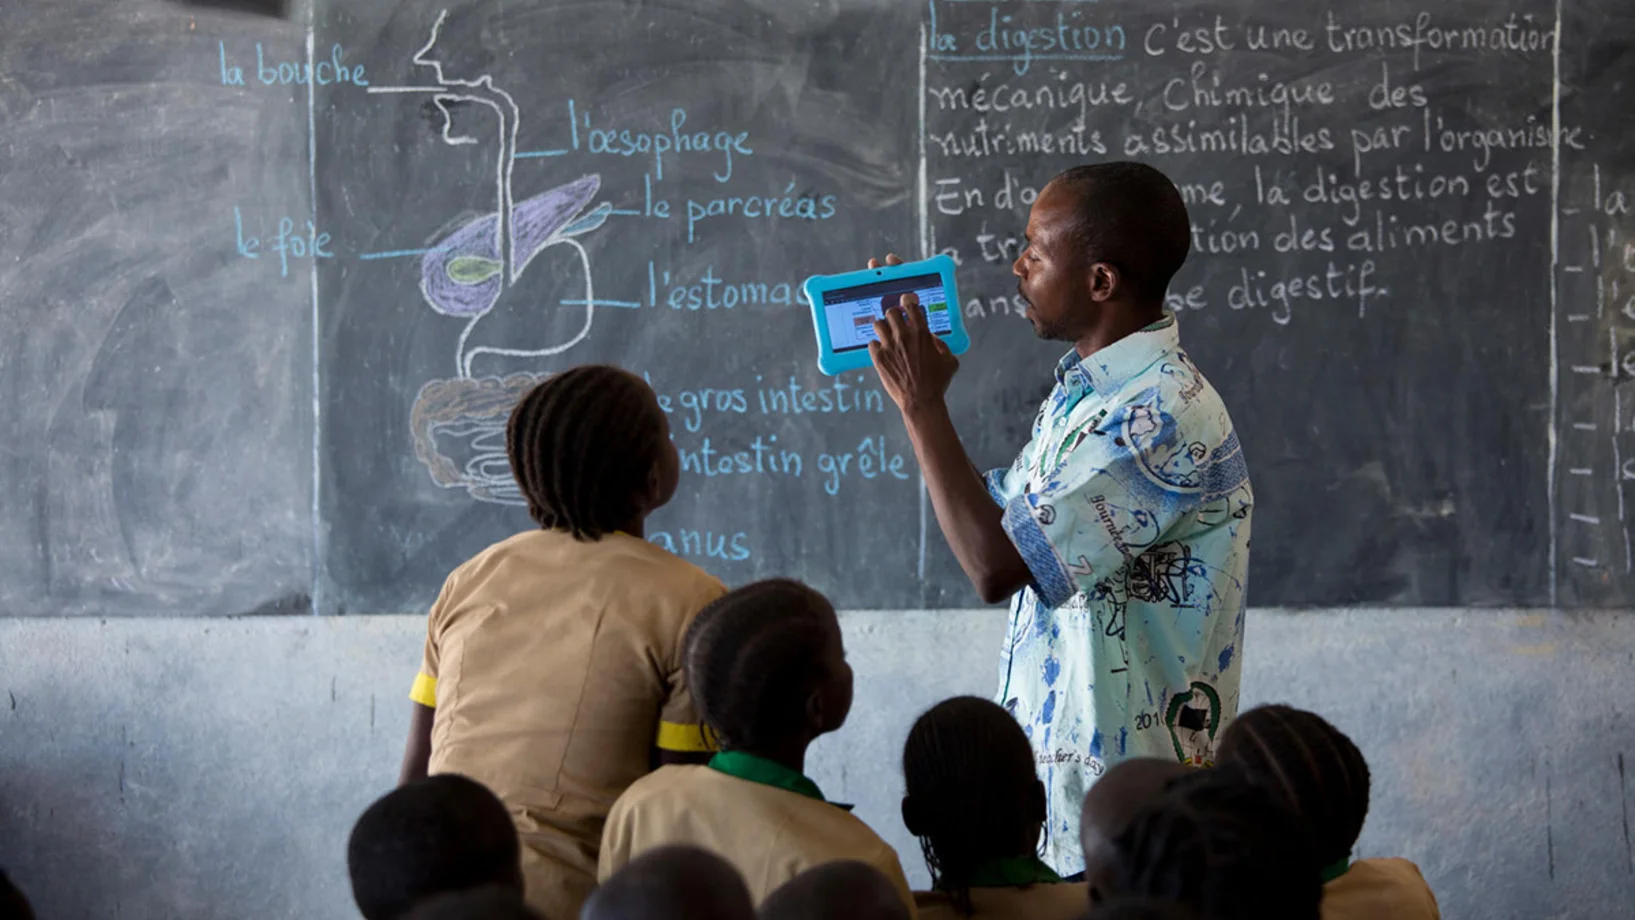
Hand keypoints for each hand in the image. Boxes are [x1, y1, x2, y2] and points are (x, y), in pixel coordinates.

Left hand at [866, 253, 959, 415]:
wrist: (920, 401)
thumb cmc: (937, 382)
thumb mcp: (949, 361)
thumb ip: (941, 345)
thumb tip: (931, 338)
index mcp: (922, 333)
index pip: (910, 306)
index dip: (908, 303)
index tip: (907, 304)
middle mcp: (904, 336)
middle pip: (891, 312)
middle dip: (893, 315)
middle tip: (895, 322)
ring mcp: (889, 346)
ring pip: (878, 324)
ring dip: (882, 328)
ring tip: (886, 335)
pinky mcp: (879, 358)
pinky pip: (872, 343)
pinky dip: (876, 346)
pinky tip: (882, 352)